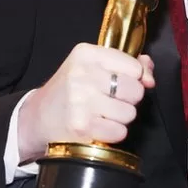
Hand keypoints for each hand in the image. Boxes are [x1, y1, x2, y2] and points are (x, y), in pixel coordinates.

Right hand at [17, 43, 154, 162]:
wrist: (37, 117)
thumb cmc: (71, 90)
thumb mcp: (94, 67)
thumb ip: (128, 64)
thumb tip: (149, 76)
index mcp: (87, 54)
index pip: (134, 67)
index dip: (135, 79)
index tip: (121, 83)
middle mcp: (83, 74)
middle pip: (135, 91)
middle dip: (129, 99)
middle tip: (110, 101)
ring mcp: (81, 100)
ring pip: (130, 113)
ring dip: (120, 118)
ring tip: (102, 114)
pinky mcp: (81, 125)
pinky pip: (119, 132)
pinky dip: (113, 133)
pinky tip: (98, 127)